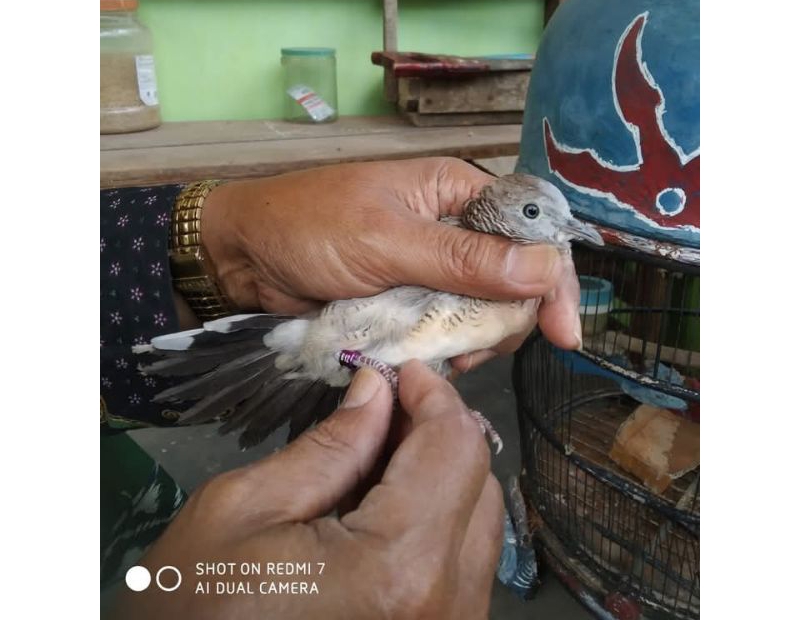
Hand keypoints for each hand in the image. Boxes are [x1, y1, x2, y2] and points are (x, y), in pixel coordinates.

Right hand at [111, 362, 503, 619]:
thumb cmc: (194, 610)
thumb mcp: (243, 511)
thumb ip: (328, 446)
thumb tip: (378, 389)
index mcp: (398, 568)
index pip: (456, 447)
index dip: (433, 395)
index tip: (402, 371)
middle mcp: (445, 606)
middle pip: (479, 481)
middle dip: (436, 431)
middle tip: (384, 407)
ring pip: (480, 522)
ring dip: (440, 474)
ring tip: (380, 454)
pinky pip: (462, 564)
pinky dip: (436, 520)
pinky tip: (385, 507)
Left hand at [201, 157, 581, 349]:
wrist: (242, 255)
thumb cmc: (309, 228)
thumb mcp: (388, 241)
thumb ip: (465, 259)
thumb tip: (547, 267)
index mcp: (455, 192)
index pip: (530, 230)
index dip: (554, 278)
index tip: (565, 333)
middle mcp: (452, 228)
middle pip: (513, 278)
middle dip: (506, 318)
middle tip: (475, 350)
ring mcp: (430, 268)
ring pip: (481, 310)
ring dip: (472, 339)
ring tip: (445, 357)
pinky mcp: (407, 300)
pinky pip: (444, 328)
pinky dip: (443, 348)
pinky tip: (429, 361)